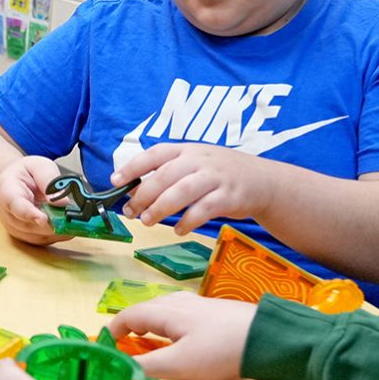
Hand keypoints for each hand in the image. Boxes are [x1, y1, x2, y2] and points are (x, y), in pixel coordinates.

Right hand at [0, 154, 64, 245]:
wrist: (11, 184)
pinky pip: (47, 240)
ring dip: (60, 228)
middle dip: (55, 222)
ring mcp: (18, 229)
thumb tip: (62, 202)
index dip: (30, 214)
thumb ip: (49, 180)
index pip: (17, 206)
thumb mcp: (38, 166)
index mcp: (8, 193)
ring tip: (72, 215)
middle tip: (74, 216)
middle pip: (32, 226)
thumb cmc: (24, 174)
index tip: (43, 219)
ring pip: (41, 236)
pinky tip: (68, 222)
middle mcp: (10, 215)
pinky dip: (60, 233)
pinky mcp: (28, 238)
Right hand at [110, 293, 255, 379]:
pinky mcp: (210, 311)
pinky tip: (177, 341)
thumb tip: (122, 370)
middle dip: (129, 329)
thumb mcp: (179, 364)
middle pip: (143, 311)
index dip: (112, 332)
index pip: (127, 316)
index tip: (106, 348)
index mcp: (164, 311)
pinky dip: (165, 327)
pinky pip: (177, 315)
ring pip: (161, 311)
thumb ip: (148, 367)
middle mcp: (176, 302)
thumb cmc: (219, 349)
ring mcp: (195, 304)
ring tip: (146, 345)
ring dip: (147, 327)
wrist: (265, 337)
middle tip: (124, 349)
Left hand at [113, 142, 276, 235]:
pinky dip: (188, 221)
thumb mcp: (196, 164)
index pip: (155, 154)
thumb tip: (133, 191)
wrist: (264, 181)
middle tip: (131, 212)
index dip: (133, 167)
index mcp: (188, 150)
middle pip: (166, 175)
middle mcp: (200, 160)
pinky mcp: (230, 196)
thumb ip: (169, 174)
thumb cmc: (221, 174)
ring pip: (183, 191)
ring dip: (161, 208)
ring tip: (148, 222)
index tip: (114, 181)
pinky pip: (204, 210)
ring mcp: (216, 177)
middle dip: (144, 194)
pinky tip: (178, 230)